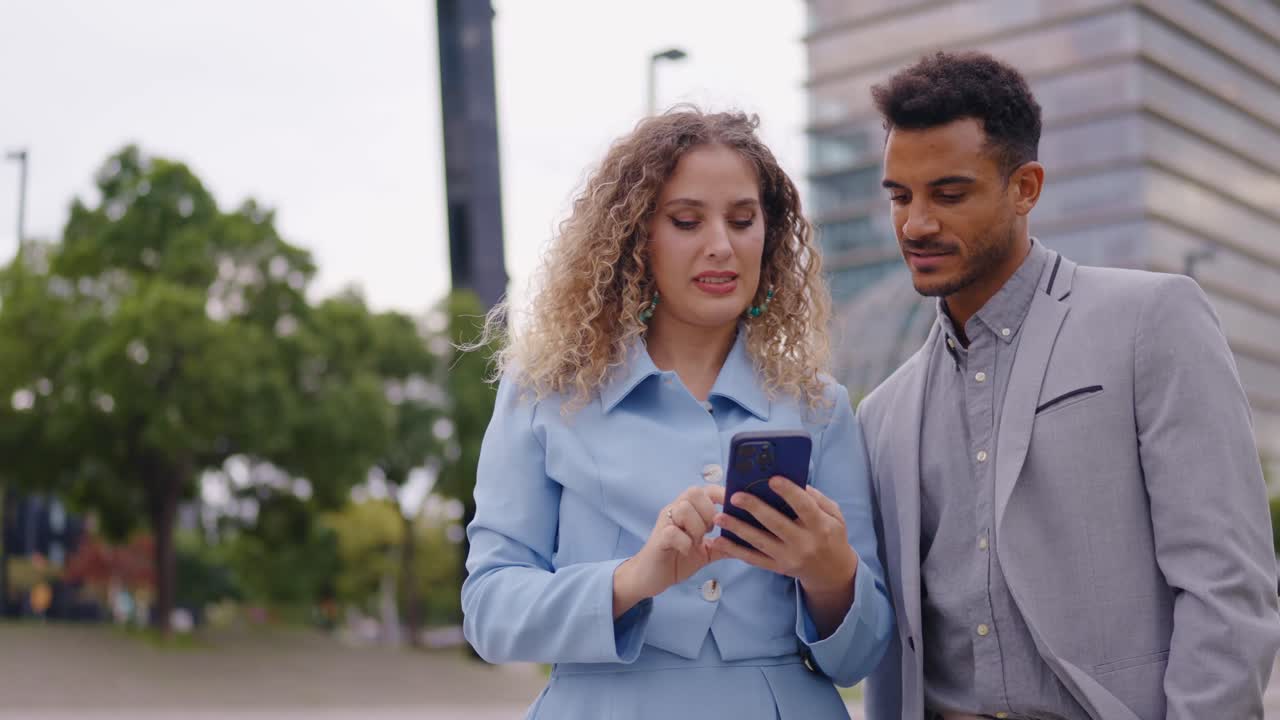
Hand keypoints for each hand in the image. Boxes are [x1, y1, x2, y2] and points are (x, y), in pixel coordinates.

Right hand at [613, 485, 723, 616]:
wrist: (651, 577)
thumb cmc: (678, 559)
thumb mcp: (707, 552)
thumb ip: (724, 544)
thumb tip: (749, 541)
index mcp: (688, 510)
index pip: (705, 490)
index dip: (720, 494)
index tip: (733, 507)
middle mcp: (675, 511)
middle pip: (693, 492)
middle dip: (707, 511)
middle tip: (710, 530)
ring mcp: (665, 523)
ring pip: (683, 509)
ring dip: (696, 527)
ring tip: (697, 541)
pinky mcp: (658, 539)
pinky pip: (672, 532)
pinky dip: (684, 542)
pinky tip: (687, 550)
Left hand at [710, 478, 857, 594]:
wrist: (832, 573)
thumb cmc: (832, 536)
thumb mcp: (835, 515)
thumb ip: (816, 499)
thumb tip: (794, 481)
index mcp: (820, 526)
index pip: (804, 507)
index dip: (789, 492)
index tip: (772, 479)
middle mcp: (804, 543)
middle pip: (776, 524)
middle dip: (754, 508)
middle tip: (735, 496)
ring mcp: (789, 557)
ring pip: (760, 542)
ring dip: (737, 529)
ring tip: (719, 517)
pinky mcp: (777, 568)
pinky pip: (753, 559)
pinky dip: (735, 551)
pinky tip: (719, 541)